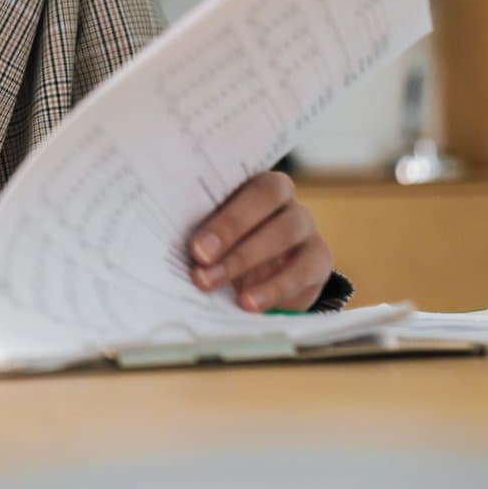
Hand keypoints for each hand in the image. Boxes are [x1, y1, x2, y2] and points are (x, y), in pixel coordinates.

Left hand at [188, 171, 333, 312]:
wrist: (259, 272)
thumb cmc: (222, 244)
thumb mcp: (208, 235)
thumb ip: (197, 235)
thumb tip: (168, 247)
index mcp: (253, 184)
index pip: (247, 186)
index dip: (226, 217)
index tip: (197, 247)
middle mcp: (284, 201)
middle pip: (268, 204)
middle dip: (232, 235)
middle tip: (203, 262)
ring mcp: (306, 228)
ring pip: (286, 234)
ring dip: (251, 263)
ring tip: (231, 295)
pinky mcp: (319, 259)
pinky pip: (304, 270)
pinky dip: (276, 289)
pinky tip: (252, 303)